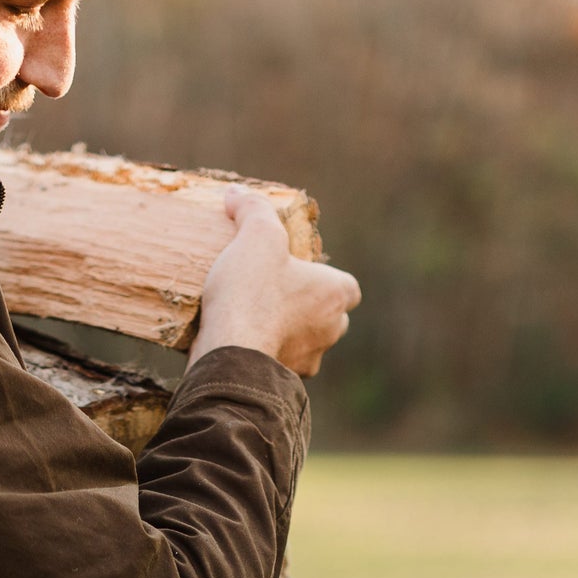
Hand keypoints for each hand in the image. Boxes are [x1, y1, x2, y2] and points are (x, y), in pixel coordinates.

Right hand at [189, 188, 360, 376]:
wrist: (230, 355)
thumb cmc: (253, 294)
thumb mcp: (255, 235)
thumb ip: (253, 210)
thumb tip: (237, 195)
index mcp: (336, 294)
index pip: (346, 287)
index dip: (325, 279)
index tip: (299, 272)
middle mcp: (331, 331)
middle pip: (329, 317)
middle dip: (308, 308)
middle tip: (275, 294)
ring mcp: (309, 361)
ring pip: (305, 343)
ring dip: (287, 333)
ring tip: (254, 319)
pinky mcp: (282, 382)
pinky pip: (279, 363)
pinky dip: (267, 353)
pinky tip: (242, 343)